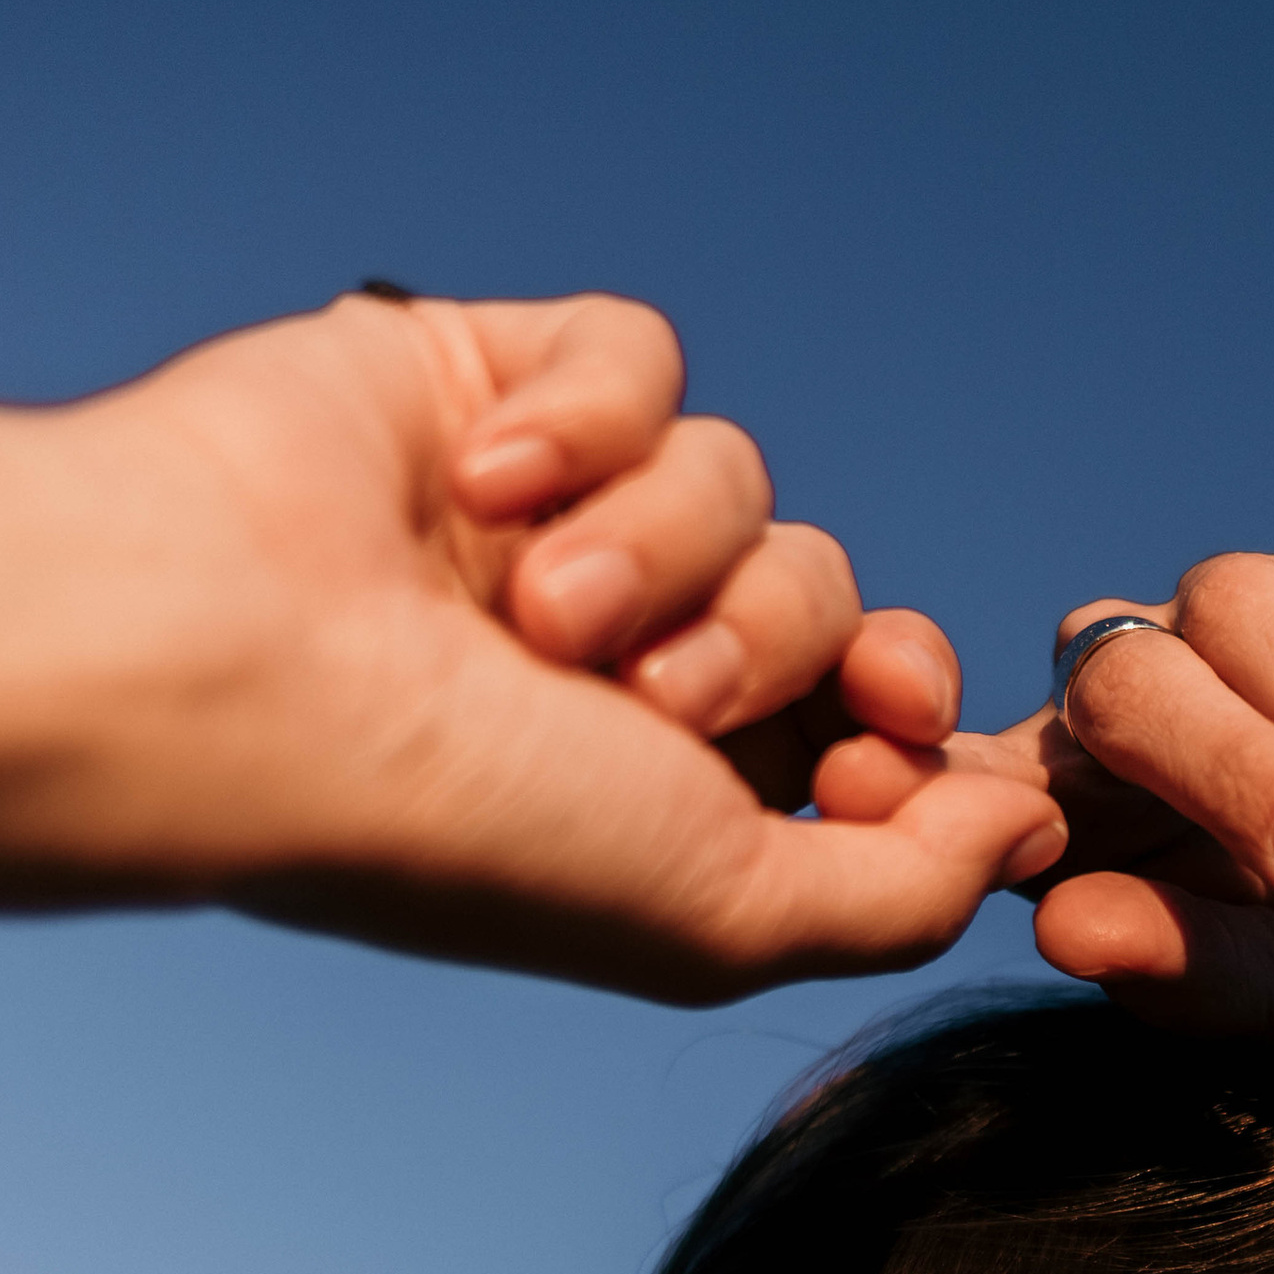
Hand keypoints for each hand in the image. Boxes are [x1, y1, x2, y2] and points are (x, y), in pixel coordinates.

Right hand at [0, 293, 1062, 1000]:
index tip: (888, 738)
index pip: (875, 724)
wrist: (244, 671)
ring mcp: (566, 520)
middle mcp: (626, 657)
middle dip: (772, 644)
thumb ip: (904, 891)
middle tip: (654, 695)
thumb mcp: (725, 915)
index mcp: (676, 791)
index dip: (909, 717)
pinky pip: (643, 358)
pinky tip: (484, 480)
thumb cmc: (464, 822)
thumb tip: (1029, 832)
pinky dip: (584, 418)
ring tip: (535, 611)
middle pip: (829, 596)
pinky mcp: (503, 383)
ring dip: (660, 550)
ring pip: (744, 478)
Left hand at [828, 507, 1273, 1053]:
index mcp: (1078, 799)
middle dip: (1234, 772)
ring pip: (1241, 608)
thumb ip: (1186, 973)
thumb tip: (1065, 928)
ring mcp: (1262, 612)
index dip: (917, 760)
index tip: (871, 784)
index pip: (967, 761)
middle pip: (1123, 678)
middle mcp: (1150, 682)